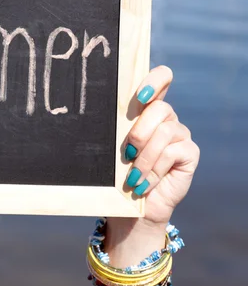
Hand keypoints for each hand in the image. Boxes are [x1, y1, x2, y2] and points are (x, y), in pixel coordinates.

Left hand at [105, 65, 199, 265]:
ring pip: (164, 133)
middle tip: (127, 153)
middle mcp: (166, 117)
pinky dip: (154, 170)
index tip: (140, 96)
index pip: (162, 77)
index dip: (155, 80)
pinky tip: (144, 184)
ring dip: (144, 159)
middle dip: (139, 132)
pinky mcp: (189, 152)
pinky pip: (173, 152)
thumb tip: (96, 111)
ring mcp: (180, 134)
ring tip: (132, 177)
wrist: (132, 208)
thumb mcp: (112, 147)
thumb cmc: (117, 174)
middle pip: (160, 108)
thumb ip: (115, 127)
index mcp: (147, 109)